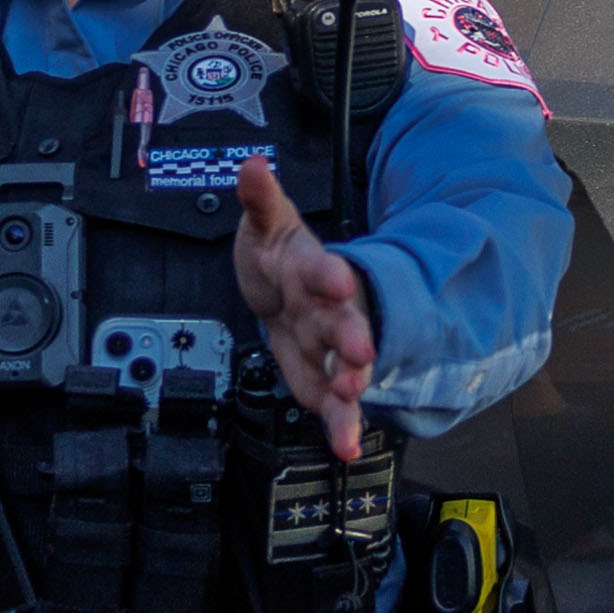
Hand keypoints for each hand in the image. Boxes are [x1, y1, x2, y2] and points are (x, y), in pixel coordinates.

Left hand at [232, 157, 375, 458]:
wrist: (286, 291)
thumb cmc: (279, 257)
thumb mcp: (268, 223)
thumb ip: (261, 198)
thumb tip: (252, 165)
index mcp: (316, 271)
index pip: (326, 270)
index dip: (332, 277)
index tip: (341, 281)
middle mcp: (330, 312)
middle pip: (344, 324)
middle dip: (352, 339)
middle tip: (362, 354)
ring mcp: (327, 347)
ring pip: (344, 368)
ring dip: (350, 384)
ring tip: (353, 400)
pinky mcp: (320, 377)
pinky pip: (330, 404)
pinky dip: (339, 425)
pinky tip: (345, 447)